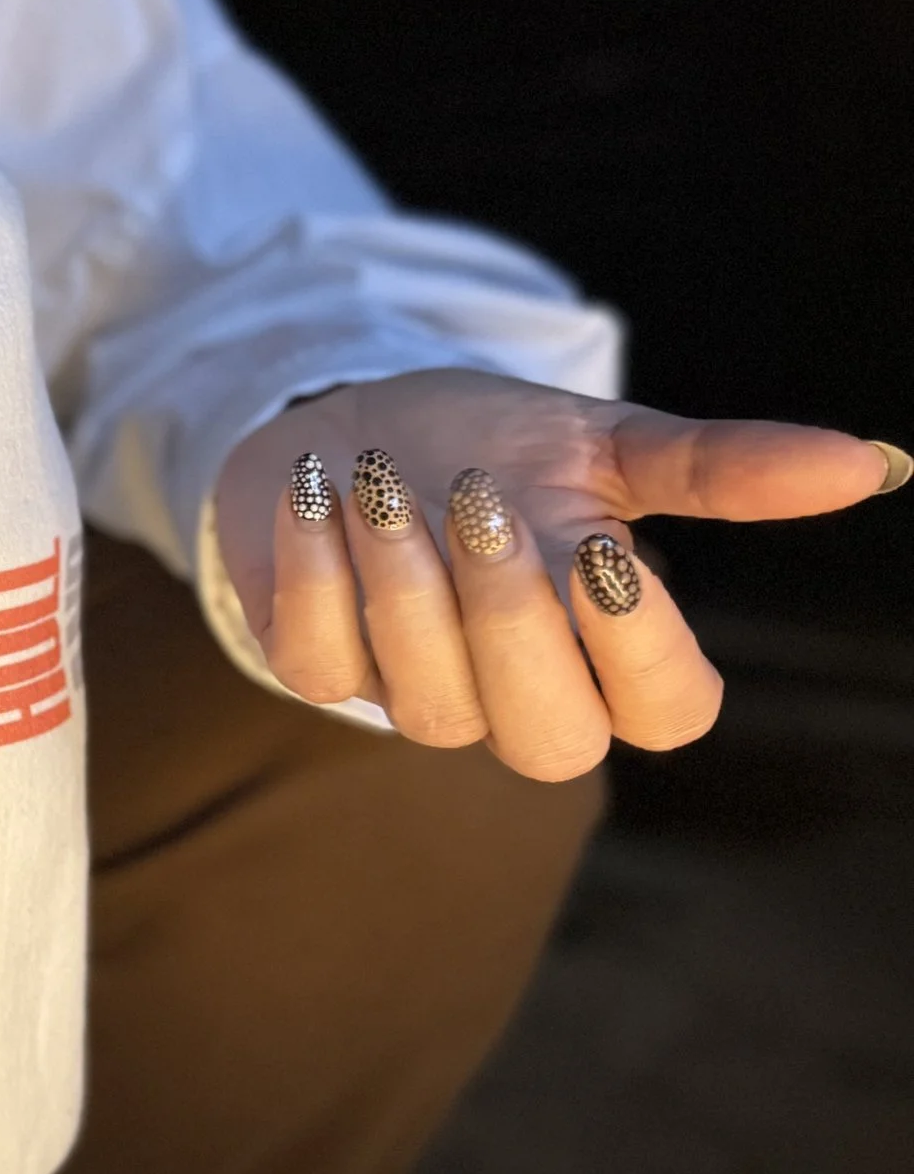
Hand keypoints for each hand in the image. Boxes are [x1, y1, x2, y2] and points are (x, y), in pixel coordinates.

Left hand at [214, 369, 903, 780]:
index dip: (642, 656)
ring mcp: (416, 698)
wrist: (344, 431)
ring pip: (430, 707)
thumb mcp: (598, 444)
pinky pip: (320, 666)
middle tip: (482, 500)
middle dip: (514, 622)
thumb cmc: (483, 448)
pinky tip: (318, 495)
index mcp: (606, 655)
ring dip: (404, 585)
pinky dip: (315, 576)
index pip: (667, 715)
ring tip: (381, 481)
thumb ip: (719, 466)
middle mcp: (519, 698)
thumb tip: (867, 461)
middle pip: (552, 742)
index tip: (605, 555)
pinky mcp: (323, 673)